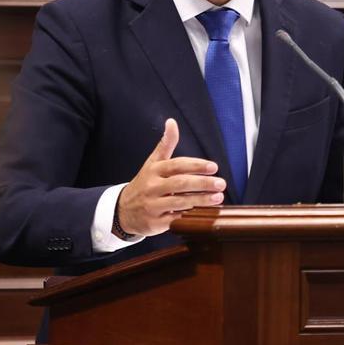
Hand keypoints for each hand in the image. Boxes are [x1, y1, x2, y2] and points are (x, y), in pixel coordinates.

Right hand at [117, 118, 226, 235]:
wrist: (123, 210)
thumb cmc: (144, 184)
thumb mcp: (153, 163)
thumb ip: (166, 144)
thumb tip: (172, 122)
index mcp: (154, 170)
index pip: (177, 165)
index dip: (196, 166)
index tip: (213, 167)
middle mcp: (152, 187)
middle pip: (180, 184)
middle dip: (202, 183)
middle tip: (221, 183)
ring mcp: (153, 205)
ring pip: (180, 202)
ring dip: (201, 200)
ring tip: (218, 197)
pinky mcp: (155, 222)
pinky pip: (175, 220)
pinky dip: (190, 216)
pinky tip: (204, 214)